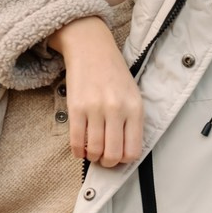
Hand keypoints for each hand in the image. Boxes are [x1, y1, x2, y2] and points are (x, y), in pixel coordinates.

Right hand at [48, 15, 142, 166]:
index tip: (118, 156)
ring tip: (92, 152)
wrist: (91, 48)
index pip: (133, 150)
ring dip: (92, 157)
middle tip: (103, 159)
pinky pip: (76, 140)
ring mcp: (96, 108)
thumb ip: (132, 121)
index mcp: (135, 108)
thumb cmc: (113, 74)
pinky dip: (77, 151)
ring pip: (94, 150)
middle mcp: (117, 109)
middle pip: (113, 154)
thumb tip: (125, 152)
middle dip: (107, 163)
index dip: (124, 160)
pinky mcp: (76, 107)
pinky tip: (79, 149)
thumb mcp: (133, 95)